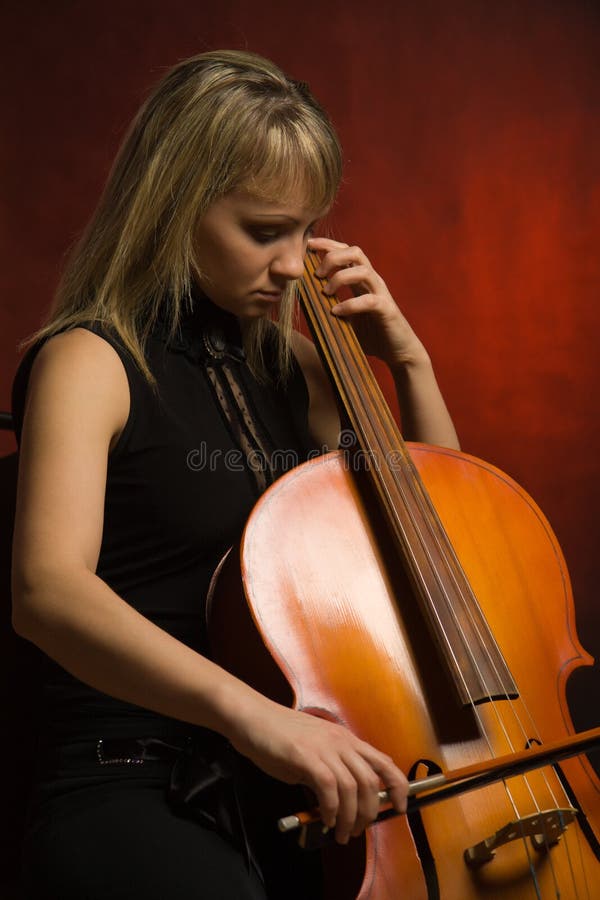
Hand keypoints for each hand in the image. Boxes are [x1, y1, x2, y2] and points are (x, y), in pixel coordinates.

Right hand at [229, 697, 407, 843]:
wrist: (253, 718)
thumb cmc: (279, 735)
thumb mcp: (314, 750)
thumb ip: (330, 769)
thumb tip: (341, 801)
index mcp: (345, 739)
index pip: (383, 762)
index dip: (398, 786)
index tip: (399, 806)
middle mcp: (340, 742)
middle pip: (371, 781)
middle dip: (370, 812)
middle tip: (359, 830)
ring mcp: (324, 748)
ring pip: (352, 788)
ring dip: (350, 817)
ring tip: (342, 833)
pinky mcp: (306, 757)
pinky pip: (329, 789)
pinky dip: (332, 809)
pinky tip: (326, 819)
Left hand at [308, 236, 427, 370]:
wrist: (398, 351)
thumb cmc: (371, 334)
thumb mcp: (345, 318)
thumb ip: (330, 306)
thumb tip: (305, 302)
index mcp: (362, 280)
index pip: (346, 252)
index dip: (328, 245)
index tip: (308, 246)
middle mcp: (373, 282)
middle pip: (355, 252)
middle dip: (333, 257)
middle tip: (317, 275)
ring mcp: (381, 294)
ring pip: (363, 271)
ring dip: (340, 277)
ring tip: (326, 292)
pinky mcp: (387, 310)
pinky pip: (369, 300)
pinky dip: (350, 304)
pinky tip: (336, 312)